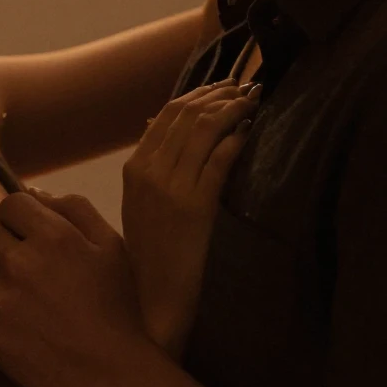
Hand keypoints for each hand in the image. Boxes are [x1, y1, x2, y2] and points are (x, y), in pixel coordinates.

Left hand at [0, 189, 144, 386]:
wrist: (109, 372)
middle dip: (8, 248)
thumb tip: (35, 192)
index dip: (22, 220)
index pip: (10, 204)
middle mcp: (18, 262)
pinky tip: (20, 327)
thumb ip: (75, 210)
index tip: (33, 239)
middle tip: (32, 274)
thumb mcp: (111, 247)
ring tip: (28, 304)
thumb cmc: (116, 306)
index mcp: (52, 236)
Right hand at [121, 82, 256, 351]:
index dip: (198, 94)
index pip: (166, 115)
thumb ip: (148, 166)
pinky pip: (220, 159)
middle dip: (219, 94)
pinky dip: (237, 138)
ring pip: (204, 130)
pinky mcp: (195, 206)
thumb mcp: (139, 205)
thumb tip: (151, 122)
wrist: (151, 300)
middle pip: (186, 115)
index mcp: (134, 170)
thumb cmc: (149, 256)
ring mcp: (171, 188)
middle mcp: (148, 172)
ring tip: (252, 100)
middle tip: (245, 86)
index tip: (223, 86)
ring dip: (232, 108)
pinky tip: (250, 130)